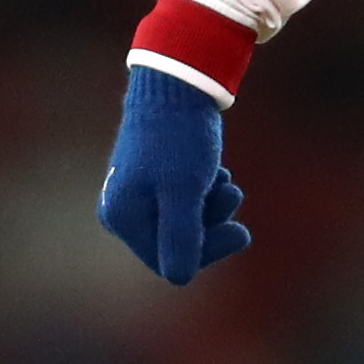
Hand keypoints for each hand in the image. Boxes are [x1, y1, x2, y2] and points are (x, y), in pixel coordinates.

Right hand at [97, 66, 248, 284]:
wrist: (177, 84)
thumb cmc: (178, 137)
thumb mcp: (183, 189)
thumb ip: (180, 236)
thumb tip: (180, 279)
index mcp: (122, 217)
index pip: (168, 261)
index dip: (207, 252)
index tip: (242, 231)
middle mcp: (124, 211)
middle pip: (178, 245)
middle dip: (212, 225)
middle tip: (232, 193)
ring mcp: (139, 195)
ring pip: (186, 223)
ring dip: (213, 206)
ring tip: (225, 177)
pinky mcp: (155, 180)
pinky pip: (185, 203)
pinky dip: (206, 191)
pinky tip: (215, 169)